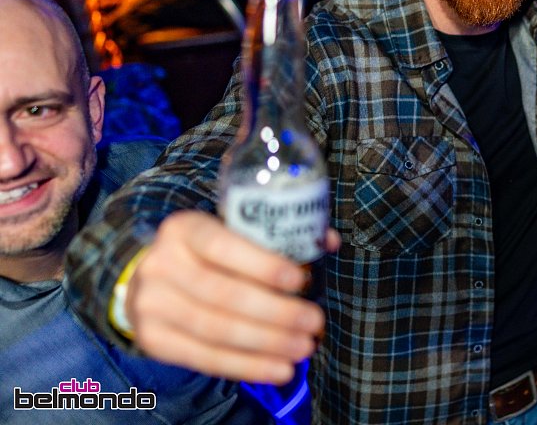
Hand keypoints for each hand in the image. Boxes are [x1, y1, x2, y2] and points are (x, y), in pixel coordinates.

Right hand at [126, 211, 336, 383]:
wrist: (146, 280)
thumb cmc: (205, 253)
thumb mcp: (228, 231)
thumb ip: (275, 234)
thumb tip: (327, 240)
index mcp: (184, 230)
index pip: (223, 246)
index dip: (263, 265)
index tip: (300, 279)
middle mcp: (162, 265)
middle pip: (224, 294)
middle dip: (276, 312)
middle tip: (314, 321)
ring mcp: (152, 305)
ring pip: (217, 330)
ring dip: (267, 343)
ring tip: (304, 347)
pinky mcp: (154, 340)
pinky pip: (205, 358)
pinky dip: (247, 366)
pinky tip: (280, 369)